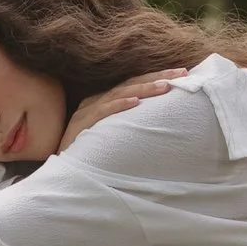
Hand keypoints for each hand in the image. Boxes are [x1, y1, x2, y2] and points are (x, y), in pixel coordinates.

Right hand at [59, 67, 187, 152]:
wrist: (63, 172)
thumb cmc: (90, 155)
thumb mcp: (114, 136)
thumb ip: (129, 125)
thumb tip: (159, 122)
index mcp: (104, 102)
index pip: (133, 84)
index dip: (157, 77)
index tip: (183, 74)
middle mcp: (95, 102)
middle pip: (130, 84)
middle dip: (157, 77)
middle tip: (182, 73)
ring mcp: (86, 112)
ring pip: (119, 94)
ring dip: (143, 89)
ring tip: (165, 86)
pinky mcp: (80, 125)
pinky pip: (101, 112)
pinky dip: (118, 105)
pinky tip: (135, 102)